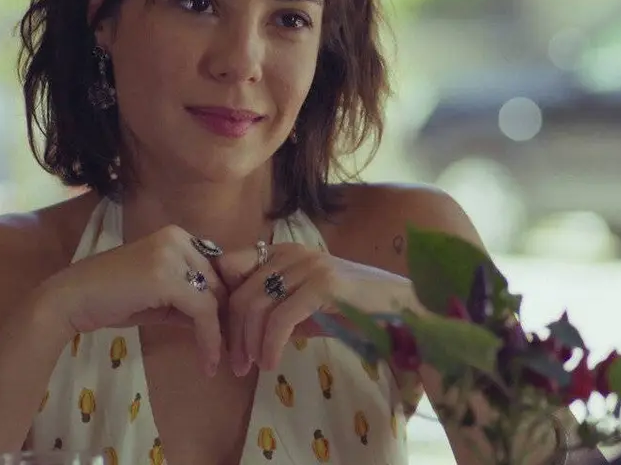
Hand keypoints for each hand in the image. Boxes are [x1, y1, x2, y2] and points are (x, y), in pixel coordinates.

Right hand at [34, 225, 228, 375]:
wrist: (70, 300)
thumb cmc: (109, 300)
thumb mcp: (158, 299)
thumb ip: (188, 301)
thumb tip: (218, 319)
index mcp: (177, 237)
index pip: (215, 270)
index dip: (223, 303)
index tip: (227, 333)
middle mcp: (179, 238)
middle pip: (220, 282)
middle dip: (225, 319)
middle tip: (229, 351)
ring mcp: (173, 254)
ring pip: (214, 298)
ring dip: (220, 334)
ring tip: (217, 362)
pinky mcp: (168, 277)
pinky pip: (202, 311)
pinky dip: (209, 338)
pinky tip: (208, 360)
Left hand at [215, 243, 412, 373]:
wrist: (398, 309)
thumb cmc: (352, 310)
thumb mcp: (304, 306)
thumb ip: (274, 307)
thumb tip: (239, 330)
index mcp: (283, 252)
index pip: (232, 267)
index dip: (222, 304)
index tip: (225, 337)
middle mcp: (292, 253)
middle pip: (241, 293)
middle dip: (233, 334)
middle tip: (236, 365)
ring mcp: (309, 266)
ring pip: (257, 306)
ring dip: (249, 344)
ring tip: (253, 368)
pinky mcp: (323, 285)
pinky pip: (280, 320)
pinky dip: (270, 346)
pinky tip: (272, 363)